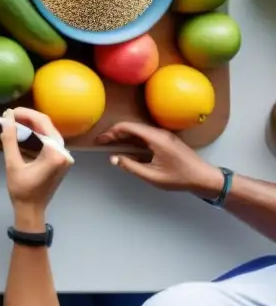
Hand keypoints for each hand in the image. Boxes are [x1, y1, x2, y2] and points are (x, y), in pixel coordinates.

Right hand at [1, 108, 71, 218]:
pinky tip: (22, 133)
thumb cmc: (21, 190)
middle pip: (47, 126)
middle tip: (9, 116)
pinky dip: (35, 135)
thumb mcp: (12, 163)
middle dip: (28, 118)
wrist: (31, 210)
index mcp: (55, 154)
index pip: (42, 123)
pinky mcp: (61, 160)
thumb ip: (10, 138)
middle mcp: (64, 153)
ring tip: (13, 122)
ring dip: (31, 126)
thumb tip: (6, 117)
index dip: (25, 114)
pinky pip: (49, 141)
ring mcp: (64, 157)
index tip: (9, 112)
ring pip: (48, 132)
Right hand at [95, 121, 223, 197]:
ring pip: (138, 131)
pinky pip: (146, 136)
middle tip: (102, 142)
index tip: (100, 140)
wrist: (205, 178)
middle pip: (132, 127)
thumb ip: (131, 166)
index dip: (111, 132)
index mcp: (155, 138)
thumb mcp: (153, 176)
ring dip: (123, 136)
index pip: (128, 127)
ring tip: (111, 145)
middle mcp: (159, 133)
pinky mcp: (167, 141)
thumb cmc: (180, 178)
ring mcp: (164, 136)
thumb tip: (114, 158)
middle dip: (115, 133)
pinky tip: (128, 149)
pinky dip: (133, 139)